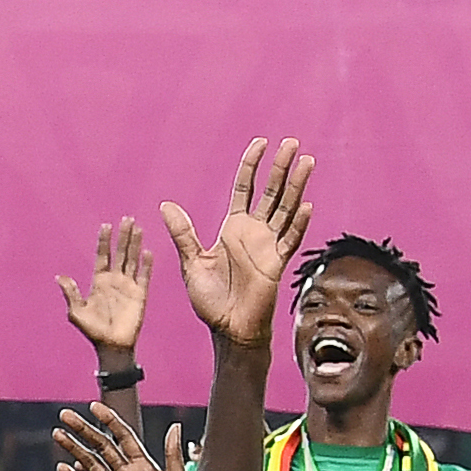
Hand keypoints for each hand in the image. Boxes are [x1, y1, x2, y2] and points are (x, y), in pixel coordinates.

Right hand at [54, 404, 189, 470]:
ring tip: (57, 435)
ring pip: (89, 465)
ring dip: (72, 449)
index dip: (109, 421)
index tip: (94, 407)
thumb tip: (175, 427)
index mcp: (145, 466)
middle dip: (83, 430)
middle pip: (100, 446)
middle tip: (65, 415)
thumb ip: (173, 456)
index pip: (123, 437)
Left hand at [57, 216, 149, 354]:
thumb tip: (59, 277)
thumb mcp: (76, 312)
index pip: (102, 256)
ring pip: (132, 259)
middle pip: (120, 253)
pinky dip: (146, 264)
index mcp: (98, 282)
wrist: (112, 345)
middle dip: (123, 236)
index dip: (104, 242)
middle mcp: (114, 280)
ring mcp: (128, 286)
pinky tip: (147, 251)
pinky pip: (144, 276)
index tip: (105, 225)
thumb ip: (71, 293)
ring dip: (135, 243)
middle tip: (127, 218)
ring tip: (138, 227)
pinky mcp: (140, 294)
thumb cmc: (92, 330)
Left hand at [164, 135, 312, 349]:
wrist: (227, 327)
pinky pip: (290, 240)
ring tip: (306, 161)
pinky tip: (304, 206)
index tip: (260, 143)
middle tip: (291, 142)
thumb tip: (165, 205)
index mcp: (232, 228)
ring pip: (286, 209)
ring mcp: (269, 246)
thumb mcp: (192, 261)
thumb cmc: (210, 298)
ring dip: (296, 186)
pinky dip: (298, 224)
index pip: (245, 188)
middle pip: (270, 192)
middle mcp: (254, 232)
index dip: (251, 166)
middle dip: (280, 168)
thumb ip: (183, 233)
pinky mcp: (277, 264)